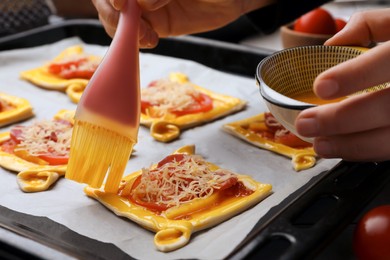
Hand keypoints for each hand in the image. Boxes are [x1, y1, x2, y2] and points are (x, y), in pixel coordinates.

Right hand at [91, 0, 272, 47]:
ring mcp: (142, 5)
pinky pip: (132, 33)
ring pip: (114, 17)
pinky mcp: (151, 23)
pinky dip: (134, 40)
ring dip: (123, 29)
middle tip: (136, 25)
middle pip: (106, 0)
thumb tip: (144, 3)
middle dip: (113, 13)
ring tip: (147, 36)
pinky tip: (151, 40)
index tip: (119, 3)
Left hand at [295, 9, 389, 160]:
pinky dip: (367, 151)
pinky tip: (345, 147)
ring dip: (351, 144)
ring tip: (320, 143)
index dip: (355, 75)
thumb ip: (369, 26)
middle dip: (341, 119)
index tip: (321, 86)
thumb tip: (332, 45)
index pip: (389, 60)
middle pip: (387, 107)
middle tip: (306, 122)